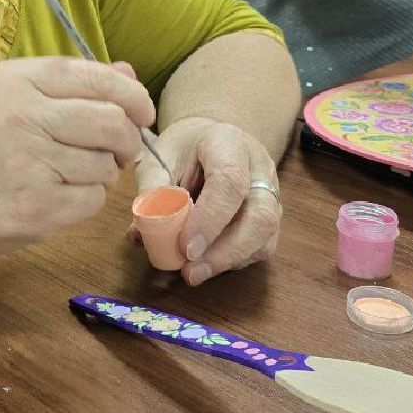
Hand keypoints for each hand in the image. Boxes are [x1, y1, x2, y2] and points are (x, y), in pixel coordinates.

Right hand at [0, 57, 153, 263]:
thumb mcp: (7, 101)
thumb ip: (67, 86)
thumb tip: (127, 73)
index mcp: (13, 80)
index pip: (95, 77)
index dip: (131, 94)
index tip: (141, 112)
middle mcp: (20, 115)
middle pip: (112, 121)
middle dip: (128, 139)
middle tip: (120, 151)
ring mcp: (29, 162)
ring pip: (106, 164)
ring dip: (100, 174)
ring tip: (67, 174)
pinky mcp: (39, 205)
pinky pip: (93, 199)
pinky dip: (84, 201)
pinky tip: (54, 197)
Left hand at [132, 116, 280, 285]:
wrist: (208, 138)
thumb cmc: (182, 149)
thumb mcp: (159, 157)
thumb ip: (152, 190)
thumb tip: (142, 235)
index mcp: (229, 143)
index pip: (229, 182)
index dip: (209, 220)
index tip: (185, 248)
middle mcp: (259, 167)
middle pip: (260, 216)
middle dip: (226, 251)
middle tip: (191, 272)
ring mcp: (270, 192)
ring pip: (265, 235)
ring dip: (229, 260)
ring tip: (194, 273)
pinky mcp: (270, 215)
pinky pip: (262, 245)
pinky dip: (234, 260)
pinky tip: (208, 264)